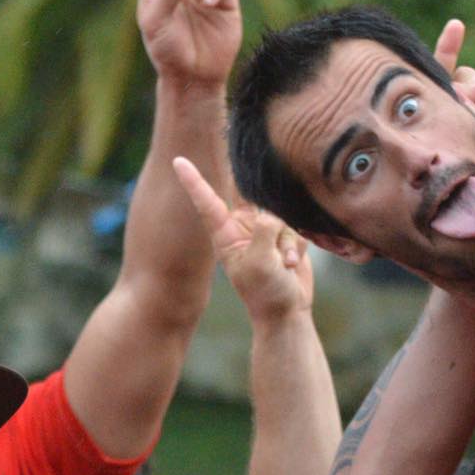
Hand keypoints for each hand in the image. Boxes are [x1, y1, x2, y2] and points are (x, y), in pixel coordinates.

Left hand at [173, 157, 312, 322]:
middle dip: (254, 185)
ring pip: (280, 213)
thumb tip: (273, 211)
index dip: (193, 181)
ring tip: (283, 263)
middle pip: (245, 193)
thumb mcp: (259, 263)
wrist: (287, 312)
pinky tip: (291, 264)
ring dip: (285, 238)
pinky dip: (296, 244)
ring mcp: (264, 231)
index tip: (178, 161)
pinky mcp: (284, 235)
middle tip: (254, 169)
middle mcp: (242, 228)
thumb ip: (264, 230)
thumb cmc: (266, 293)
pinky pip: (294, 225)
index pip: (207, 202)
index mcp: (226, 235)